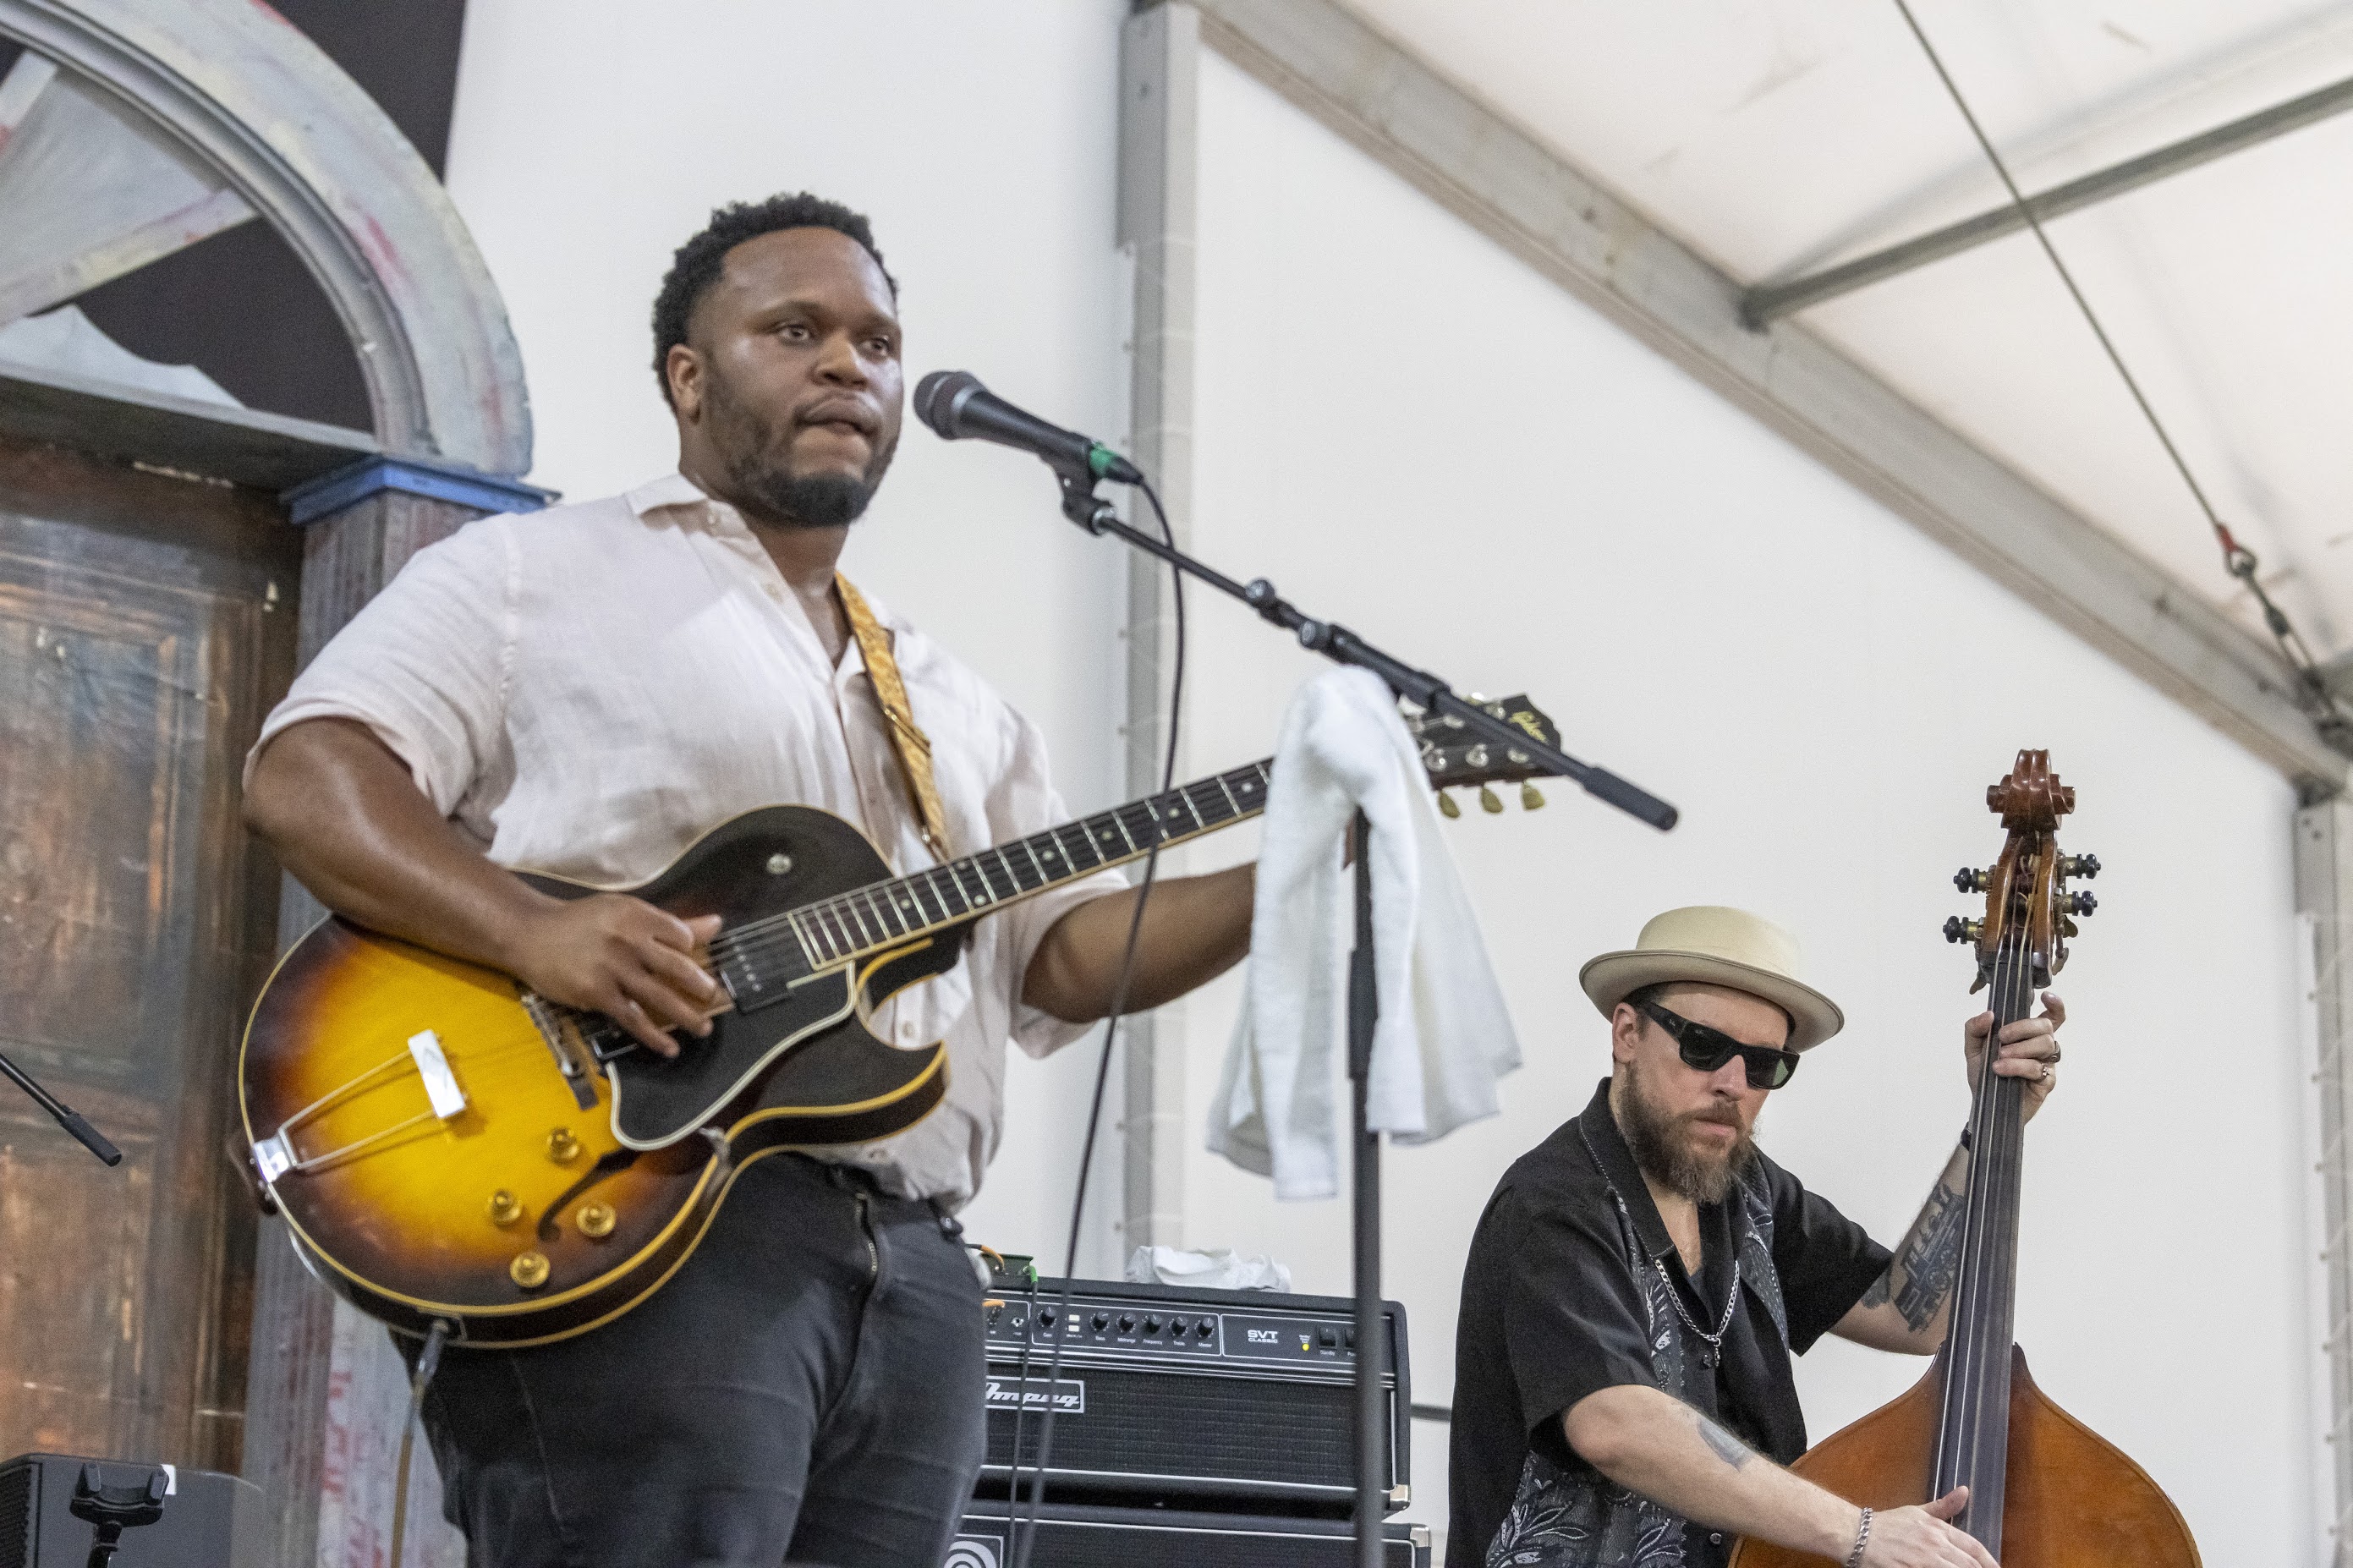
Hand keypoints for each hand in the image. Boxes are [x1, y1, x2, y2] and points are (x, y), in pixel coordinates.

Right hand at [504, 894, 723, 1055]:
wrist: (530, 934)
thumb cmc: (581, 921)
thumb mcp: (624, 911)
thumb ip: (670, 922)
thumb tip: (716, 924)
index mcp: (637, 916)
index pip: (680, 936)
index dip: (694, 950)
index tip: (702, 962)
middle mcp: (628, 941)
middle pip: (677, 967)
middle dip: (701, 986)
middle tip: (716, 997)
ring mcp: (613, 969)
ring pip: (659, 996)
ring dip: (686, 1016)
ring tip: (703, 1028)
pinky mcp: (597, 994)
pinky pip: (633, 1018)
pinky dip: (654, 1035)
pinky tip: (669, 1046)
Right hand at [1861, 1488, 1997, 1566]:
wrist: (1857, 1533)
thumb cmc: (1886, 1525)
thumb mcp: (1916, 1511)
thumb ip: (1943, 1506)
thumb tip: (1964, 1492)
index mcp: (1937, 1529)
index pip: (1973, 1547)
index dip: (1988, 1561)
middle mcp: (1933, 1545)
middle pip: (1968, 1564)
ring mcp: (1923, 1561)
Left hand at [1964, 990, 2064, 1123]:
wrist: (1983, 1105)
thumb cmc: (1983, 1075)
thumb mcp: (1973, 1049)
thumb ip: (1974, 1028)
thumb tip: (1989, 1014)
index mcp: (2027, 1035)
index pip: (2050, 1016)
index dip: (2055, 1005)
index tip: (2046, 997)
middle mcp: (2040, 1047)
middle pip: (2046, 1026)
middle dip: (2022, 1027)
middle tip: (2002, 1038)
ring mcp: (2045, 1064)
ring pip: (2046, 1044)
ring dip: (2020, 1048)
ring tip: (2000, 1058)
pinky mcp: (2047, 1082)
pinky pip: (2038, 1068)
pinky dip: (2017, 1066)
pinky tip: (2001, 1070)